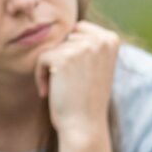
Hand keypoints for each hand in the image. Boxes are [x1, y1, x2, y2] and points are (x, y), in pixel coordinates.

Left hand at [34, 21, 118, 139]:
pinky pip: (41, 58)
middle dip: (61, 59)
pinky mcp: (63, 57)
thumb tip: (72, 26)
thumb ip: (90, 45)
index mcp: (111, 39)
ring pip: (53, 48)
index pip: (79, 30)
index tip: (78, 73)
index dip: (72, 52)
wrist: (85, 125)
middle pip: (65, 38)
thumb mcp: (97, 66)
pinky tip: (49, 92)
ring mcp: (83, 47)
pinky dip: (40, 75)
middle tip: (69, 83)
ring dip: (51, 68)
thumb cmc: (88, 99)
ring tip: (61, 88)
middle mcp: (100, 40)